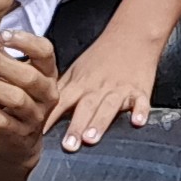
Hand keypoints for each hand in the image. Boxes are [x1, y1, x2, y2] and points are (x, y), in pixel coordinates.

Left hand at [0, 28, 57, 177]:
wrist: (19, 140)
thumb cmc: (15, 97)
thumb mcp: (16, 74)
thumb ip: (5, 55)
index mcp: (48, 73)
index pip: (46, 51)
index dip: (25, 41)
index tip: (1, 36)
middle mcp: (47, 94)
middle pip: (29, 76)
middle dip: (0, 64)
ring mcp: (35, 116)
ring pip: (15, 99)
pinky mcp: (20, 134)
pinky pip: (0, 121)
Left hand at [46, 21, 164, 149]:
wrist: (131, 34)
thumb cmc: (102, 56)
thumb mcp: (77, 70)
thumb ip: (62, 90)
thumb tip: (42, 109)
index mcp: (81, 83)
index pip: (61, 102)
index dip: (50, 118)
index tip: (40, 135)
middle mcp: (98, 87)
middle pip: (85, 108)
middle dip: (76, 127)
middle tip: (68, 146)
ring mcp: (120, 89)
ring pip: (109, 107)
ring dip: (100, 122)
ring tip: (92, 139)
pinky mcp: (140, 90)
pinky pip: (141, 102)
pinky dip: (140, 111)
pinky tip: (138, 122)